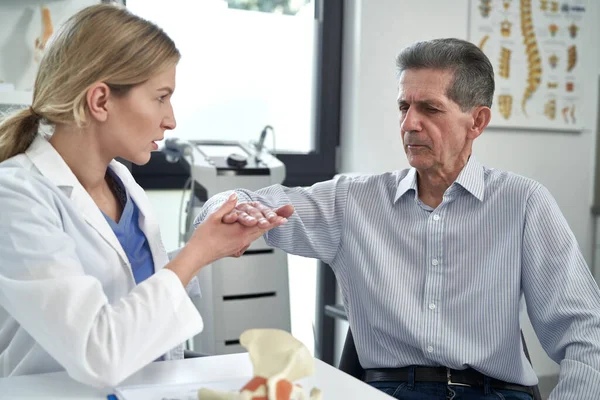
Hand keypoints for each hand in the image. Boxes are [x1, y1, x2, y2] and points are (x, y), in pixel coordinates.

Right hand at [167, 194, 286, 285]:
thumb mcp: (213, 218)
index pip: (261, 224)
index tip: (285, 216)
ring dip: (268, 227)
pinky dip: (258, 231)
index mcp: (240, 233)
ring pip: (258, 234)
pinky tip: (260, 228)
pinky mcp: (237, 248)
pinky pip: (251, 237)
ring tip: (278, 220)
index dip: (274, 219)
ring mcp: (241, 245)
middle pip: (263, 229)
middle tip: (287, 215)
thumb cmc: (203, 238)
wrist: (197, 255)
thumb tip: (235, 197)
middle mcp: (243, 240)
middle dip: (275, 221)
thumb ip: (226, 207)